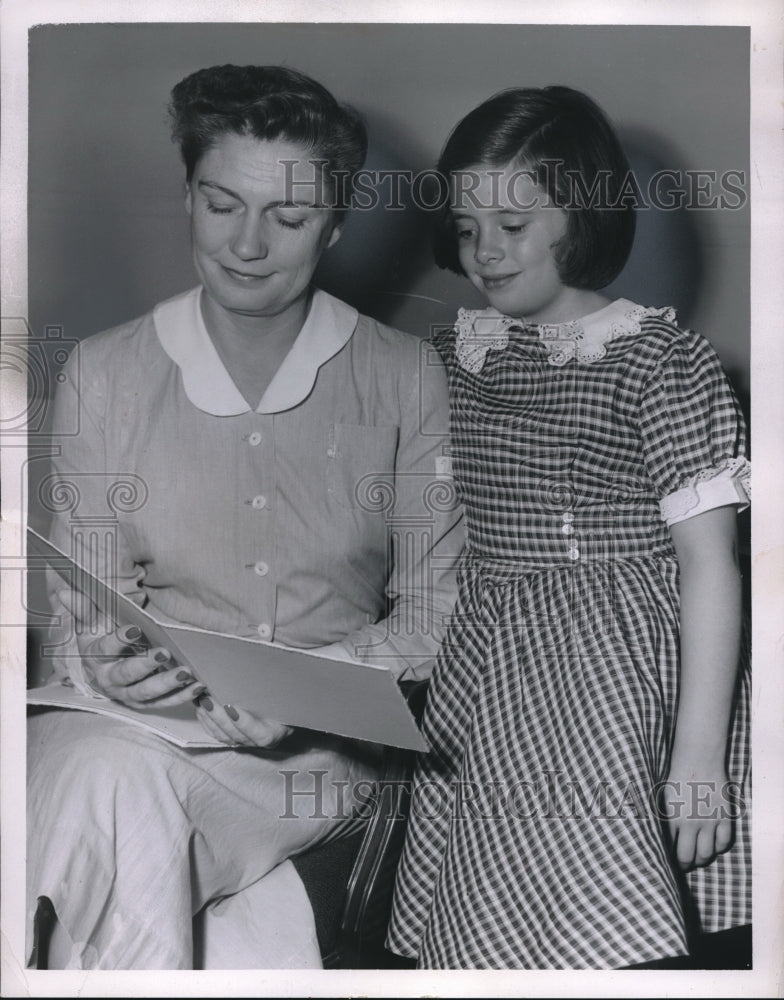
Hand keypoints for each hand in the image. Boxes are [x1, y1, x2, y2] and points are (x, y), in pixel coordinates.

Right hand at [59, 589, 205, 708]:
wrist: (103, 671)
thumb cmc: (99, 641)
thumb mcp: (89, 625)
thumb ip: (83, 609)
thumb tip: (65, 592)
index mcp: (96, 657)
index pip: (105, 648)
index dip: (119, 639)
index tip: (136, 629)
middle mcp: (110, 680)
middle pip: (127, 674)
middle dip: (145, 664)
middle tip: (164, 653)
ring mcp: (129, 694)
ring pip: (147, 692)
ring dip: (167, 684)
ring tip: (186, 672)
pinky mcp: (146, 703)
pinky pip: (164, 703)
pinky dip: (182, 696)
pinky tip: (198, 686)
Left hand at [194, 695, 293, 748]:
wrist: (279, 709)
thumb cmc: (282, 700)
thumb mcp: (283, 695)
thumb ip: (275, 687)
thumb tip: (268, 662)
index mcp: (273, 733)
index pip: (258, 733)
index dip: (243, 722)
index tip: (231, 707)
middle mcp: (256, 742)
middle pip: (234, 733)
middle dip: (218, 716)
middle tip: (208, 698)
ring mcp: (241, 742)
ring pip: (221, 734)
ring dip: (209, 717)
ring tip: (201, 699)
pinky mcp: (229, 738)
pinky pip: (214, 733)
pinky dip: (205, 720)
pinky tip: (199, 705)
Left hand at [660, 767, 735, 871]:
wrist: (698, 758)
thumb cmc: (677, 776)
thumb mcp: (663, 796)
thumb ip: (663, 818)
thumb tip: (659, 839)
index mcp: (672, 817)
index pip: (670, 849)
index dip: (669, 860)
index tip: (668, 863)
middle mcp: (690, 822)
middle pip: (688, 857)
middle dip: (685, 864)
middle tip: (684, 865)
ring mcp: (709, 820)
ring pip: (707, 853)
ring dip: (702, 859)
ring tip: (698, 858)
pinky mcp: (724, 816)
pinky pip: (724, 842)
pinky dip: (719, 848)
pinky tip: (713, 846)